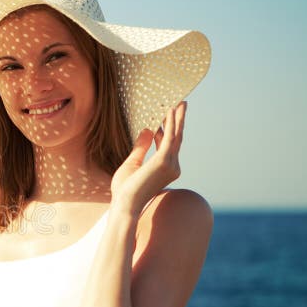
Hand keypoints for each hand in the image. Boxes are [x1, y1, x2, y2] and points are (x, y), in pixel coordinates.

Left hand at [110, 101, 185, 215]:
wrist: (124, 204)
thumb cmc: (126, 189)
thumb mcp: (132, 163)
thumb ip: (141, 147)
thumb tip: (148, 130)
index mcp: (165, 168)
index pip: (167, 145)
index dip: (163, 130)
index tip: (159, 118)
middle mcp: (172, 166)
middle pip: (176, 138)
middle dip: (178, 120)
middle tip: (181, 103)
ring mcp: (171, 164)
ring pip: (175, 136)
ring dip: (177, 118)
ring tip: (180, 102)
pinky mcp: (164, 161)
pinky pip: (170, 137)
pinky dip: (171, 123)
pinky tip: (171, 111)